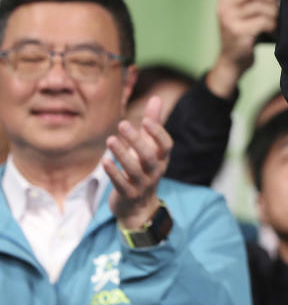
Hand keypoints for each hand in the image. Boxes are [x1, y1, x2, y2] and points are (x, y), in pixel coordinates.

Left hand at [103, 96, 172, 229]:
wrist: (139, 207)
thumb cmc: (144, 169)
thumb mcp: (150, 147)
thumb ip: (153, 123)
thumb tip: (156, 97)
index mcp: (162, 158)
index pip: (166, 145)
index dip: (158, 133)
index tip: (146, 120)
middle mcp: (155, 171)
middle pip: (148, 155)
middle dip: (136, 140)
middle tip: (122, 123)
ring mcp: (142, 184)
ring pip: (134, 169)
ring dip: (122, 153)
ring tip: (110, 140)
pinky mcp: (128, 194)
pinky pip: (121, 183)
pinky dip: (113, 172)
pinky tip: (104, 161)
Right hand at [206, 0, 277, 97]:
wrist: (232, 61)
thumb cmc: (242, 36)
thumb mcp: (240, 15)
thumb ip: (250, 2)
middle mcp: (224, 7)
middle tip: (278, 6)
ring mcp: (229, 19)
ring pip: (259, 7)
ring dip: (273, 13)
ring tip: (276, 20)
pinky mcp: (238, 31)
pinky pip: (263, 21)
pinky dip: (272, 25)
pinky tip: (273, 30)